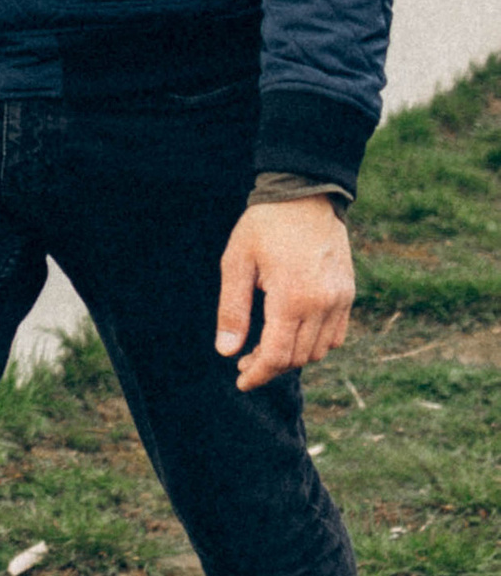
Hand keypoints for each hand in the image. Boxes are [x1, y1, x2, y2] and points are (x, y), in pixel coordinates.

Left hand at [215, 192, 355, 390]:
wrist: (305, 194)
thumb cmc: (264, 225)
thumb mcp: (237, 262)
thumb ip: (232, 309)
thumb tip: (227, 351)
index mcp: (292, 297)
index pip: (277, 356)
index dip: (258, 374)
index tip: (241, 381)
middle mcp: (323, 303)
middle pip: (298, 358)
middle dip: (270, 367)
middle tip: (245, 361)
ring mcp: (340, 299)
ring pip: (319, 351)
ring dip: (292, 357)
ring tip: (266, 347)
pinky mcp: (349, 294)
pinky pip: (336, 335)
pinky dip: (315, 344)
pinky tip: (292, 334)